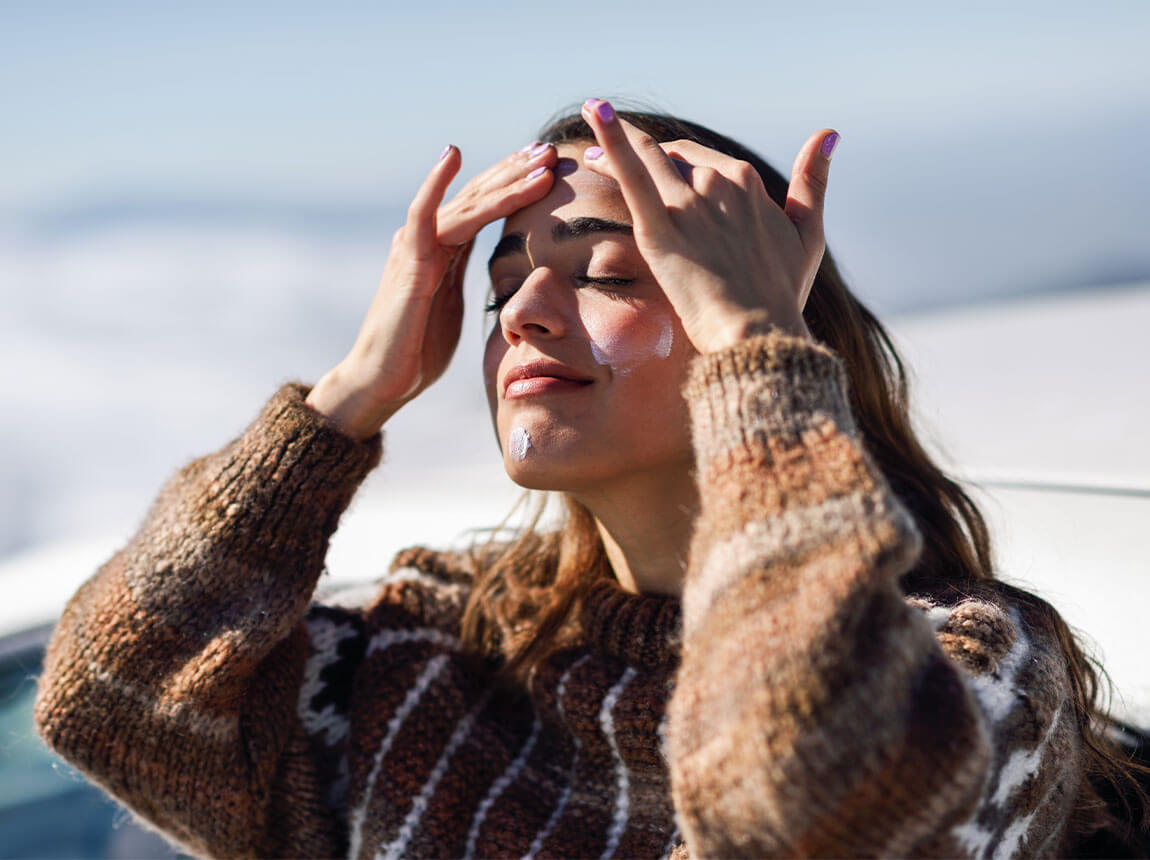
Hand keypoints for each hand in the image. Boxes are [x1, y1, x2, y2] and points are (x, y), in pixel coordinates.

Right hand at [307, 143, 557, 438]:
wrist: (382, 380)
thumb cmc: (417, 350)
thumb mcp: (452, 306)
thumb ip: (465, 279)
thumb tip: (495, 274)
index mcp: (443, 249)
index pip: (485, 206)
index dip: (516, 184)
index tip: (549, 166)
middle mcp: (428, 238)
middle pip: (478, 195)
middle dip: (516, 171)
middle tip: (550, 149)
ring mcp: (416, 247)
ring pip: (466, 203)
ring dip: (504, 180)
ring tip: (537, 159)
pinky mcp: (408, 263)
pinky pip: (423, 215)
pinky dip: (436, 183)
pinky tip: (453, 154)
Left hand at [579, 99, 836, 350]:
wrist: (758, 332)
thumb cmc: (782, 294)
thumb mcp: (808, 233)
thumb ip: (813, 182)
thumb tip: (828, 134)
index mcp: (747, 182)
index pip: (702, 160)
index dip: (675, 158)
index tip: (656, 161)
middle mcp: (717, 183)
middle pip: (670, 158)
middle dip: (640, 150)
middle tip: (603, 151)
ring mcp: (687, 204)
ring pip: (646, 158)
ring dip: (615, 140)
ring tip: (589, 130)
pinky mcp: (659, 228)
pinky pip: (631, 175)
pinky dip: (612, 140)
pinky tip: (594, 112)